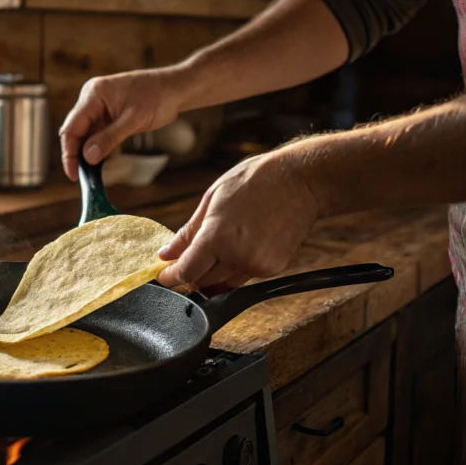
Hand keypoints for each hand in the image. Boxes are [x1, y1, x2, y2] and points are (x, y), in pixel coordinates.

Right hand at [59, 70, 178, 180]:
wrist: (175, 88)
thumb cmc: (158, 97)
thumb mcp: (134, 120)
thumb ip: (109, 138)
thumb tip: (88, 157)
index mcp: (94, 94)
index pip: (72, 127)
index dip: (69, 152)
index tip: (74, 174)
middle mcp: (92, 99)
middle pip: (75, 132)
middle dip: (77, 155)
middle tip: (83, 178)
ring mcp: (99, 106)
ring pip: (86, 135)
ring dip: (88, 154)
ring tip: (92, 175)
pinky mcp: (108, 114)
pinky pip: (97, 134)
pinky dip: (98, 148)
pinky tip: (101, 163)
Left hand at [156, 149, 320, 288]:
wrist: (301, 181)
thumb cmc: (255, 181)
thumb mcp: (212, 199)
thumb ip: (187, 233)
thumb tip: (166, 254)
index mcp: (217, 237)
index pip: (186, 272)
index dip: (171, 277)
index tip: (164, 275)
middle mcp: (237, 257)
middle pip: (203, 283)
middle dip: (189, 275)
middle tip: (184, 260)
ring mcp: (257, 265)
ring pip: (223, 284)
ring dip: (211, 275)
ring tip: (213, 250)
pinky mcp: (273, 269)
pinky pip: (243, 278)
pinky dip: (233, 270)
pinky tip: (236, 248)